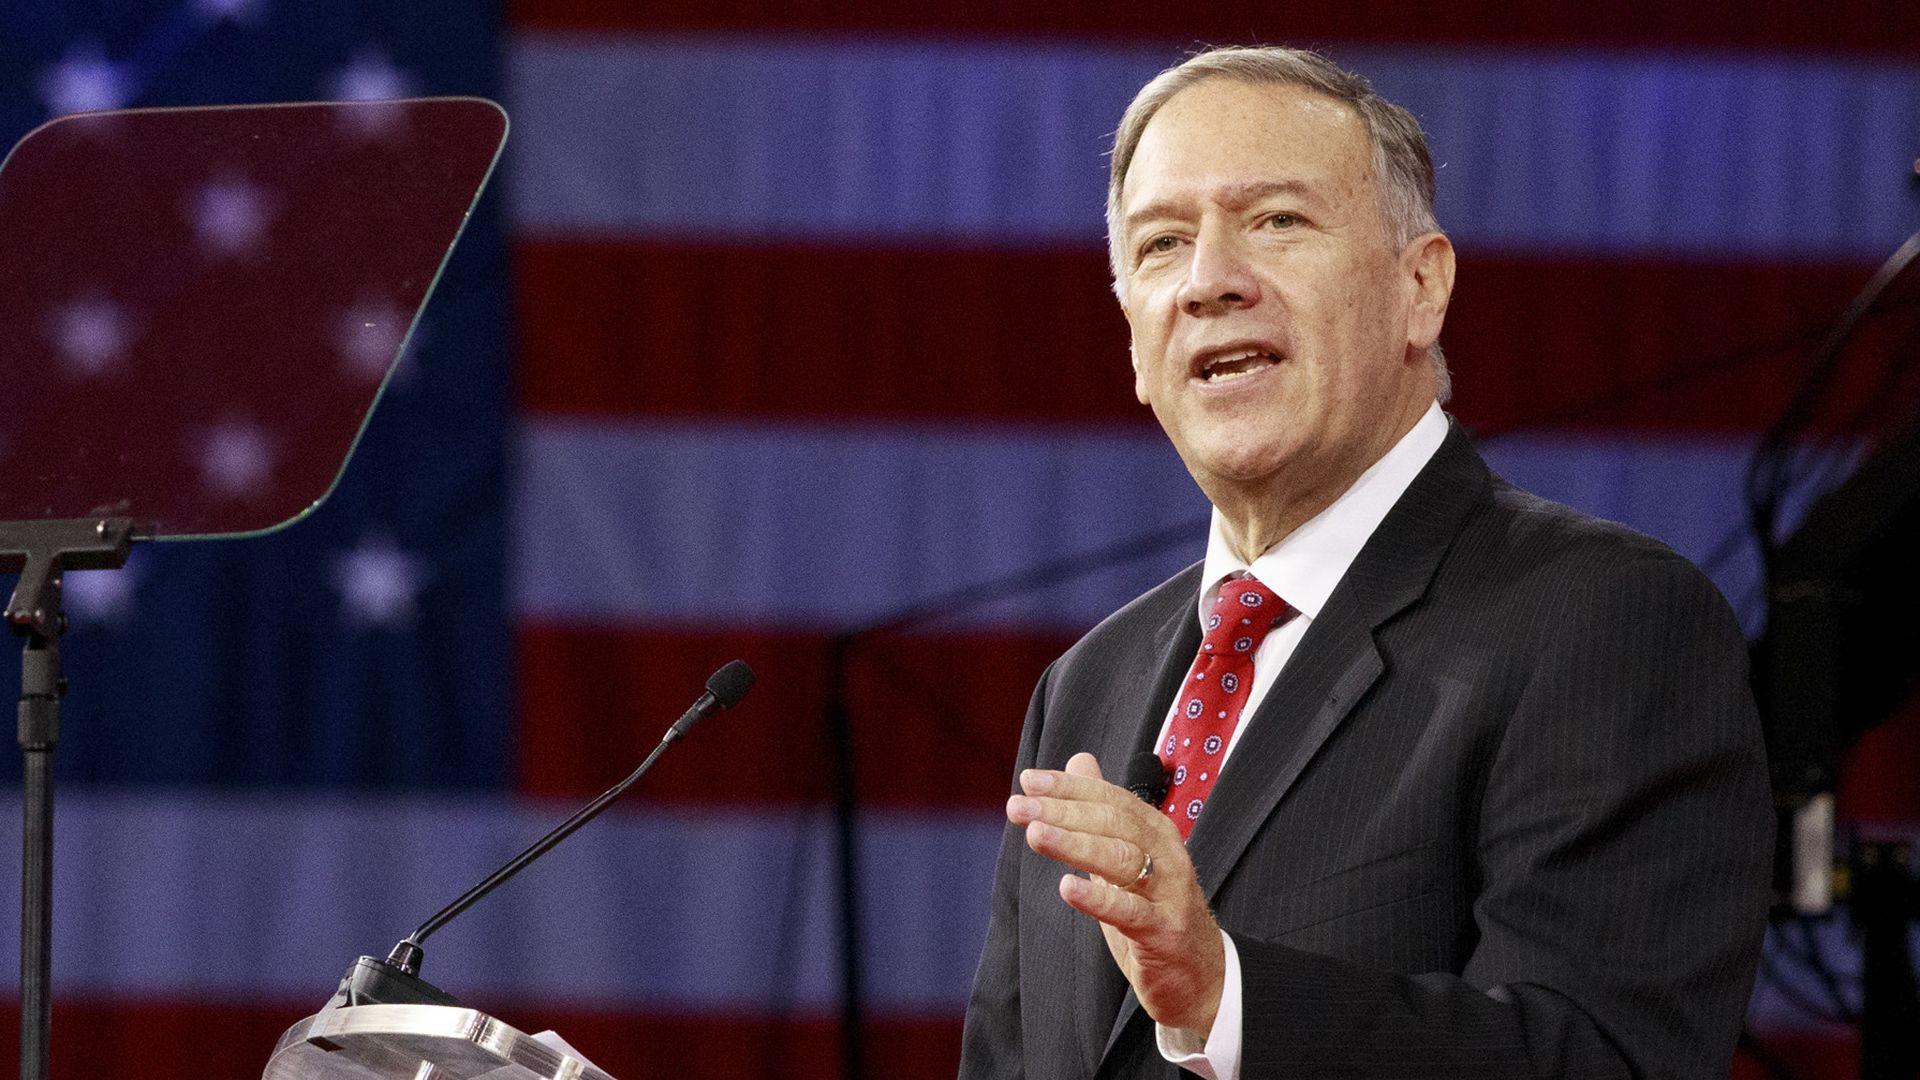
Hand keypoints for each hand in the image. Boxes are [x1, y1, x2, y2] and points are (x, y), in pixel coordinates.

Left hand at [1006, 751, 1225, 1033]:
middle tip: (1017, 807)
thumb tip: (1079, 760)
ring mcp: (1168, 893)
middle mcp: (1165, 854)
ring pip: (1121, 859)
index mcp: (1154, 831)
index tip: (1028, 781)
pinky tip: (1067, 888)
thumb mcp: (1128, 854)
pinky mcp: (1164, 932)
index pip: (1109, 799)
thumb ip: (1101, 809)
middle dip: (1062, 812)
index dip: (1069, 788)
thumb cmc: (1156, 909)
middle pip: (1113, 822)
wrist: (1200, 973)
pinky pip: (1129, 913)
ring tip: (1035, 834)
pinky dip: (1098, 899)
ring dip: (1075, 844)